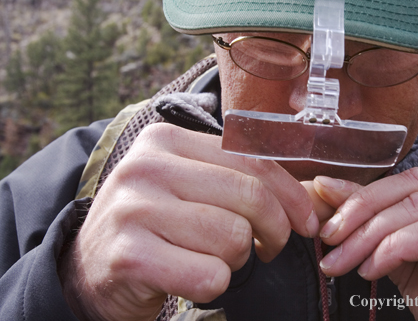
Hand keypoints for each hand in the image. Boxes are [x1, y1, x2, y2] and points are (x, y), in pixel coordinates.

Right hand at [59, 123, 318, 320]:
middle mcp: (146, 167)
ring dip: (236, 261)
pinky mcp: (129, 256)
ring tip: (213, 260)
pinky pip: (209, 275)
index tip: (306, 222)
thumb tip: (317, 197)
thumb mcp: (192, 189)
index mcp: (167, 141)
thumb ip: (244, 183)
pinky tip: (191, 279)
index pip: (252, 161)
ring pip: (233, 238)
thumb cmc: (156, 226)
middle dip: (273, 232)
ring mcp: (133, 209)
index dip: (292, 194)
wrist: (92, 269)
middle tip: (265, 249)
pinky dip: (213, 285)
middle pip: (250, 198)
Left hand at [308, 167, 417, 320]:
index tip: (329, 218)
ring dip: (370, 236)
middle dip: (362, 211)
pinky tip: (373, 270)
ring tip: (345, 262)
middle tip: (329, 239)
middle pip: (415, 188)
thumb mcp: (407, 259)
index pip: (415, 180)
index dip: (366, 195)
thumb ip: (376, 223)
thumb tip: (328, 188)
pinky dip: (393, 248)